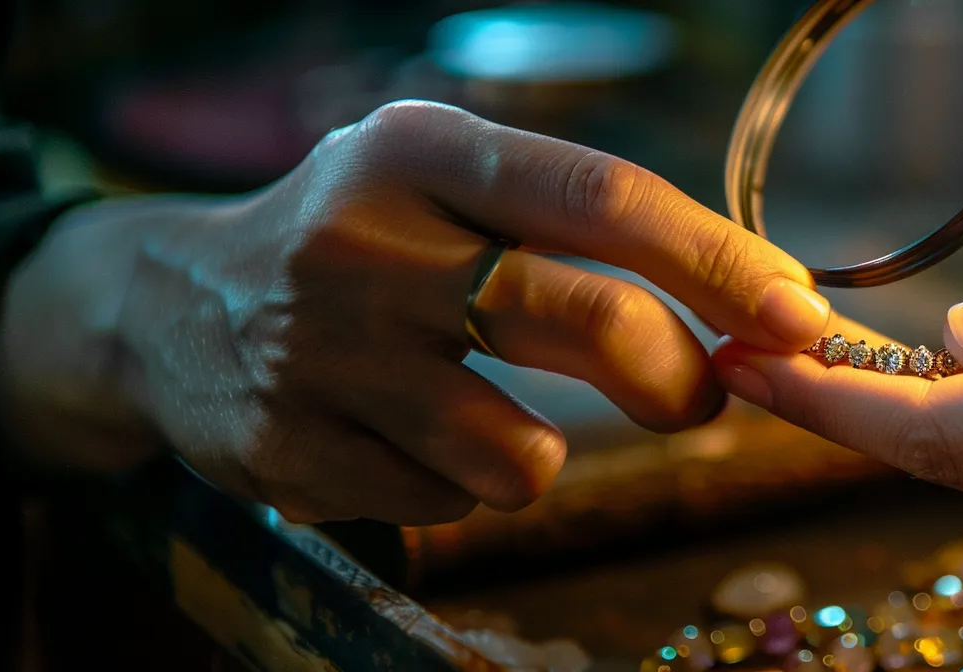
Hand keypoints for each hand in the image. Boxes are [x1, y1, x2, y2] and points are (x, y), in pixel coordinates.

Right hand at [0, 100, 831, 524]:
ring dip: (538, 453)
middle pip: (579, 319)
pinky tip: (403, 436)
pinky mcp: (290, 452)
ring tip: (482, 411)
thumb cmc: (362, 239)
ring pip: (520, 454)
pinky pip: (449, 505)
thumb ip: (580, 226)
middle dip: (671, 376)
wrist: (166, 307)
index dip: (717, 262)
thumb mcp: (446, 181)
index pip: (603, 197)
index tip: (796, 316)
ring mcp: (322, 356)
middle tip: (696, 396)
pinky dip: (457, 486)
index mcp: (423, 150)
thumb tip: (753, 307)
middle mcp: (365, 241)